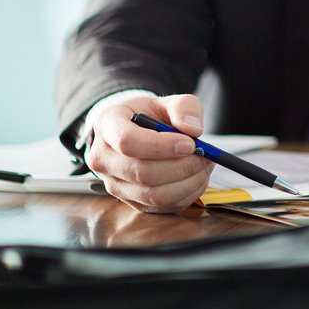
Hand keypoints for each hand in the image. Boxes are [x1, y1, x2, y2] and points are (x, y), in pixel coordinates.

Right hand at [86, 93, 212, 212]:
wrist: (139, 132)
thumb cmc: (152, 116)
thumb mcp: (168, 101)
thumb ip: (184, 108)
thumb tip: (194, 130)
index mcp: (108, 125)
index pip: (127, 141)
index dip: (162, 146)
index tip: (190, 144)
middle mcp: (104, 158)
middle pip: (142, 172)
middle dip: (181, 166)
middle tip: (205, 155)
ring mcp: (114, 184)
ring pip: (153, 194)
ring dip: (187, 182)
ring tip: (204, 165)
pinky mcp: (130, 201)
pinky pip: (161, 206)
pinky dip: (187, 194)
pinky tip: (197, 177)